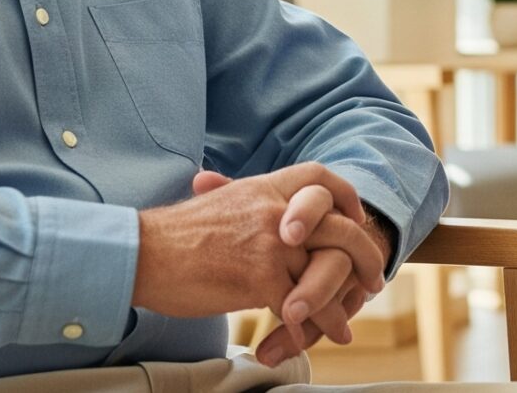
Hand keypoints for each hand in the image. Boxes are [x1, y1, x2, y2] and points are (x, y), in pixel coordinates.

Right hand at [134, 164, 387, 361]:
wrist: (143, 254)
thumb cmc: (173, 237)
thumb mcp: (220, 204)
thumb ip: (249, 205)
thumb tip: (263, 212)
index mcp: (265, 188)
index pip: (320, 178)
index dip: (346, 197)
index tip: (357, 218)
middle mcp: (274, 210)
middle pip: (338, 226)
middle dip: (363, 255)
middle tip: (373, 279)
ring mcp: (270, 242)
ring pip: (324, 271)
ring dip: (343, 301)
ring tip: (348, 323)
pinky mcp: (260, 276)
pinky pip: (301, 304)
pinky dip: (316, 325)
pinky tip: (320, 337)